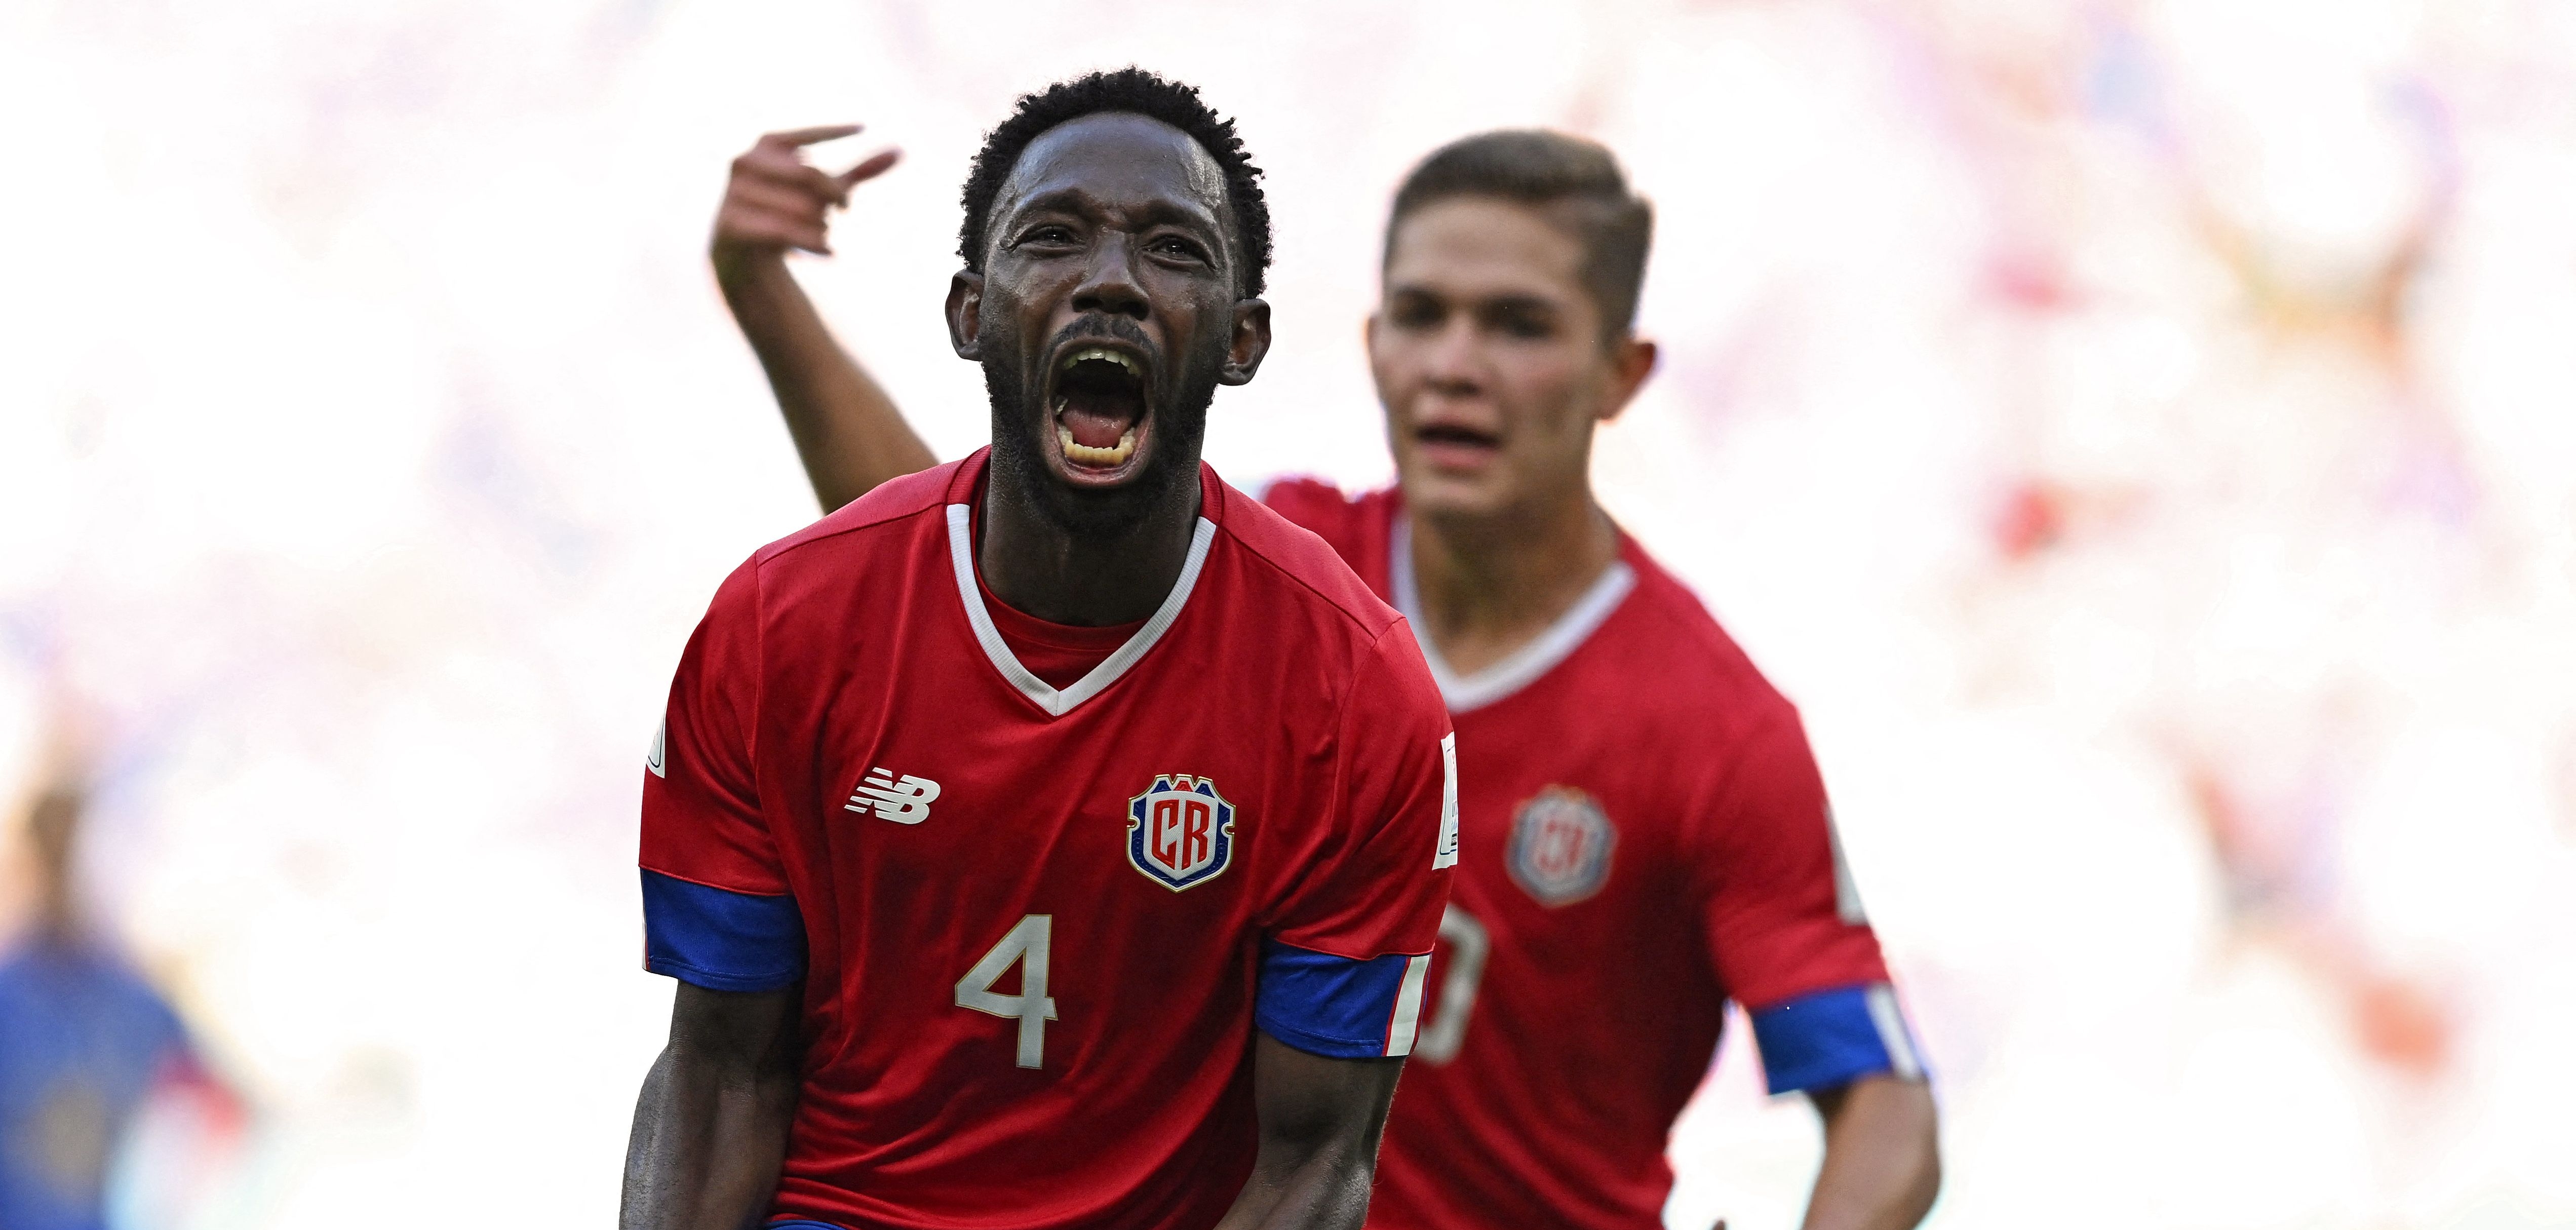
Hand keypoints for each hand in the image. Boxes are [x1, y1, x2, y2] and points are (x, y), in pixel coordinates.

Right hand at [711, 124, 900, 282]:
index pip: (807, 135)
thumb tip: (900, 151)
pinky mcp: (732, 223)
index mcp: (766, 144)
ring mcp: (735, 192)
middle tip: (843, 209)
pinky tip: (830, 252)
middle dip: (835, 196)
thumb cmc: (789, 211)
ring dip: (823, 226)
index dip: (834, 133)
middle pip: (810, 175)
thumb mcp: (825, 190)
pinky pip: (785, 231)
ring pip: (802, 208)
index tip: (862, 127)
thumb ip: (859, 171)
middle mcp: (746, 162)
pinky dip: (814, 244)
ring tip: (823, 231)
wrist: (744, 253)